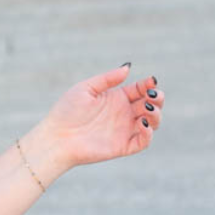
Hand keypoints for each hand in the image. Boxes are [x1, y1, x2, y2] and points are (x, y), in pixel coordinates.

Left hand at [42, 65, 163, 167]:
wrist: (56, 138)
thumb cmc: (66, 112)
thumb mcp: (86, 88)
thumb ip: (107, 79)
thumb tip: (128, 67)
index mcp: (116, 98)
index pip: (141, 89)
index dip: (149, 84)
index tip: (151, 82)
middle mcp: (123, 114)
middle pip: (151, 104)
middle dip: (158, 98)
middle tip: (152, 96)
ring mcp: (124, 130)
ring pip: (152, 123)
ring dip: (156, 115)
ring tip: (148, 109)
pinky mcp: (122, 147)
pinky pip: (143, 142)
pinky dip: (149, 134)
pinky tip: (143, 124)